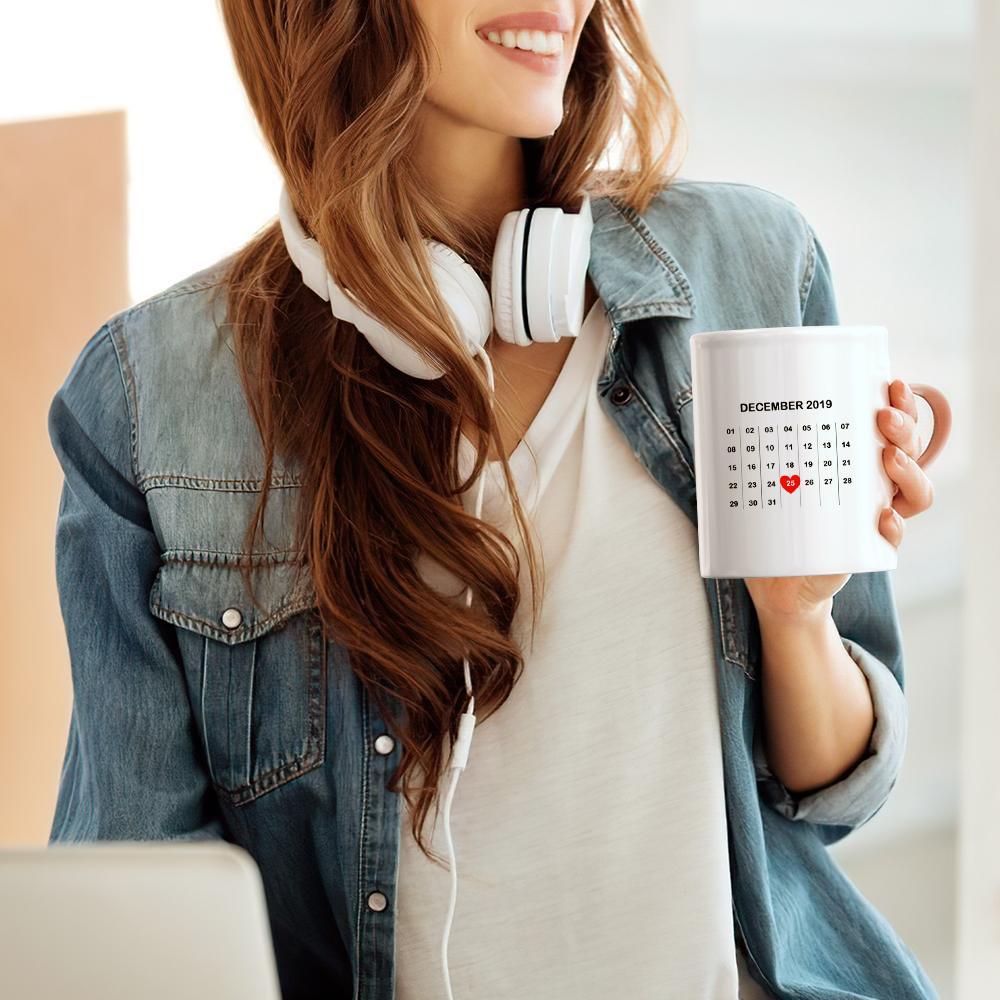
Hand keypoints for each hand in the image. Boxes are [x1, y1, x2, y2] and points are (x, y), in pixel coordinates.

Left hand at [744, 378, 937, 620]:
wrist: (776, 579)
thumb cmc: (773, 518)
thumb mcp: (768, 475)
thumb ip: (756, 445)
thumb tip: (716, 402)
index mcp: (857, 456)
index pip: (893, 424)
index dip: (902, 402)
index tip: (892, 383)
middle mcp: (877, 483)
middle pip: (911, 448)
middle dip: (905, 427)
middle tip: (884, 417)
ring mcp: (879, 514)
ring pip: (917, 490)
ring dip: (910, 471)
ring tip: (888, 458)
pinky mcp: (870, 549)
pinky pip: (895, 537)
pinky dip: (894, 526)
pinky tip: (882, 517)